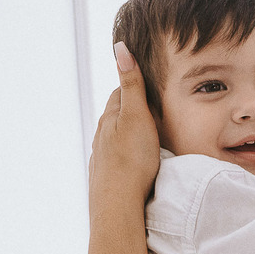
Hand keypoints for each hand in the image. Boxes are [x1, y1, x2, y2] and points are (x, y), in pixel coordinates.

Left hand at [88, 42, 160, 220]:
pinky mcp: (107, 177)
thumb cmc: (131, 160)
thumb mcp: (136, 115)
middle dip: (133, 110)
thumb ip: (131, 83)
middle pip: (118, 115)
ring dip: (130, 134)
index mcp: (110, 117)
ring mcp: (102, 157)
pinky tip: (137, 161)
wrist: (117, 205)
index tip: (150, 83)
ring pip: (116, 138)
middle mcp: (102, 135)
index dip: (136, 85)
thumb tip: (120, 47)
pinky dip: (128, 154)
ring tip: (148, 135)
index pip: (122, 92)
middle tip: (153, 108)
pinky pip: (118, 159)